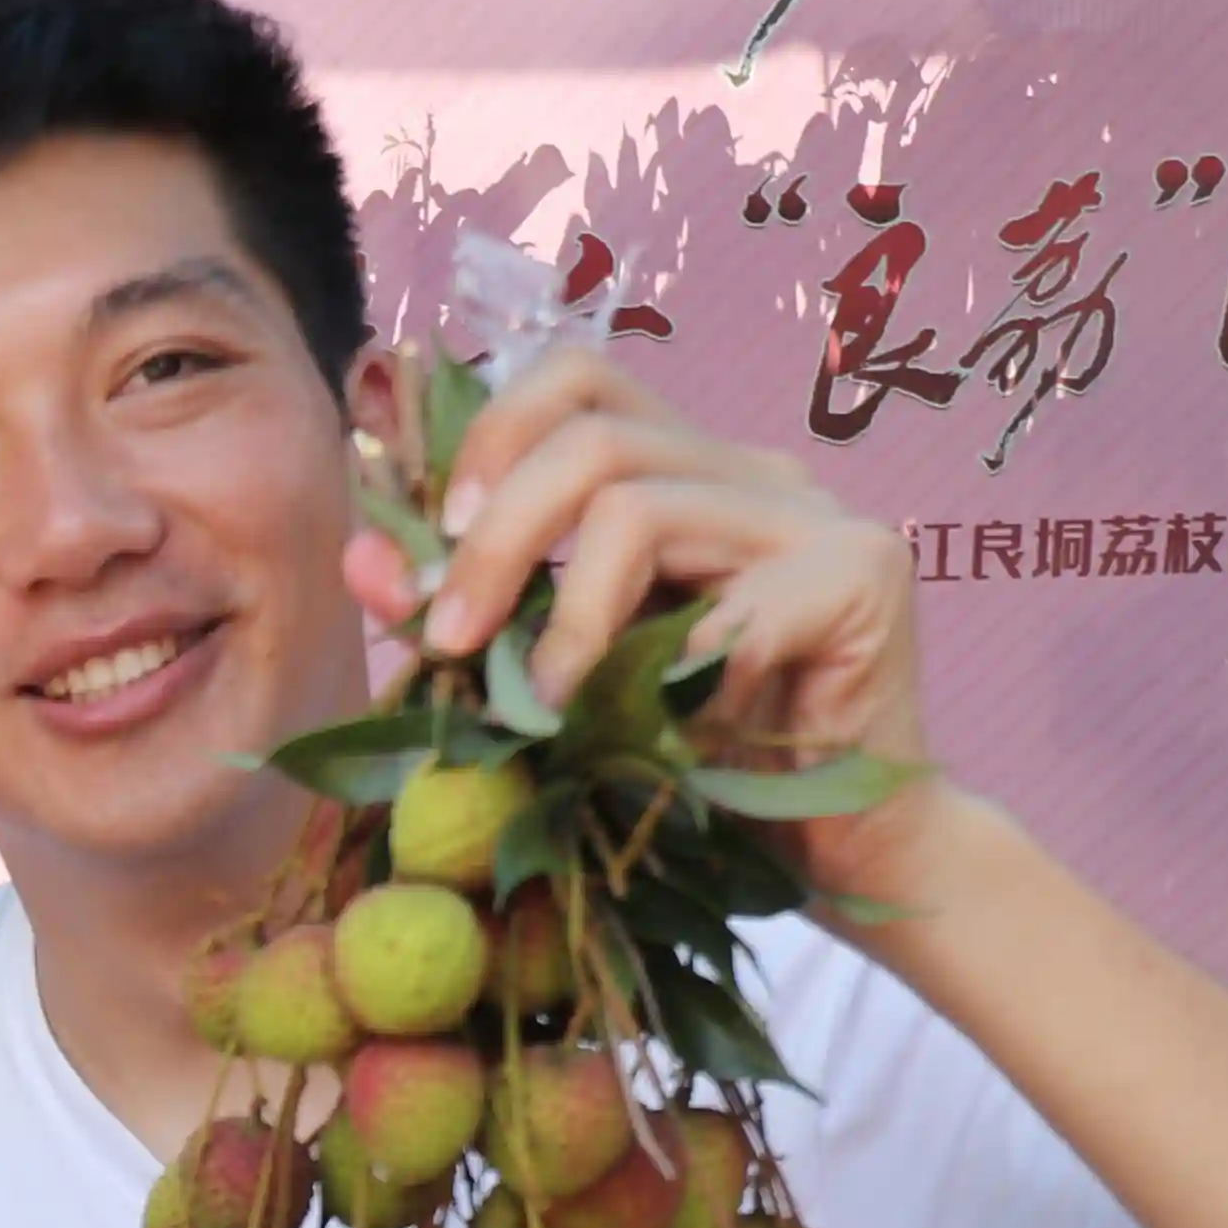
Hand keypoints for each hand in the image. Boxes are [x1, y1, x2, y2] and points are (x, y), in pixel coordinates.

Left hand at [355, 348, 952, 909]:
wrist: (838, 848)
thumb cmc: (696, 766)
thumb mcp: (564, 681)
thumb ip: (478, 614)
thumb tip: (363, 562)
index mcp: (686, 471)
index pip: (578, 379)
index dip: (491, 434)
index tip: (437, 539)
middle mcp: (754, 472)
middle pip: (593, 436)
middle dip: (495, 537)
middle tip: (447, 637)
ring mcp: (817, 514)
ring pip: (641, 507)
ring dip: (565, 614)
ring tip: (544, 705)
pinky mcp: (864, 575)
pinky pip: (731, 607)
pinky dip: (672, 675)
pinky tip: (669, 734)